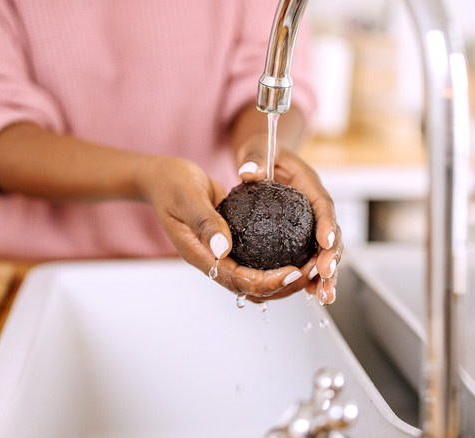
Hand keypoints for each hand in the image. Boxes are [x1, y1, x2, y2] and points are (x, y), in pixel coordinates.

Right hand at [136, 155, 312, 299]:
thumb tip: (223, 249)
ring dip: (283, 279)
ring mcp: (222, 254)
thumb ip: (204, 222)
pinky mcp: (231, 244)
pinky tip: (297, 253)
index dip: (267, 283)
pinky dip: (276, 264)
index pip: (237, 281)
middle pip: (251, 289)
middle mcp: (213, 260)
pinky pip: (255, 262)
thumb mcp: (187, 197)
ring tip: (309, 266)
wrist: (163, 178)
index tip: (292, 273)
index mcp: (200, 255)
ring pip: (255, 280)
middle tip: (311, 271)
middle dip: (283, 286)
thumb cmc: (171, 184)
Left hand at [236, 136, 341, 305]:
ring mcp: (310, 223)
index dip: (327, 224)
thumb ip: (255, 157)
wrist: (264, 156)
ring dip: (326, 275)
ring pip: (324, 252)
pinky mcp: (301, 235)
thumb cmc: (262, 151)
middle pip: (331, 234)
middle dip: (331, 257)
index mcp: (309, 185)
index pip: (323, 205)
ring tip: (324, 296)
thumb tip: (249, 173)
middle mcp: (314, 206)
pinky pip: (309, 257)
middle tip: (325, 276)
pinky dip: (311, 276)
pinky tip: (309, 295)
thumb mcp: (258, 148)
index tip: (326, 241)